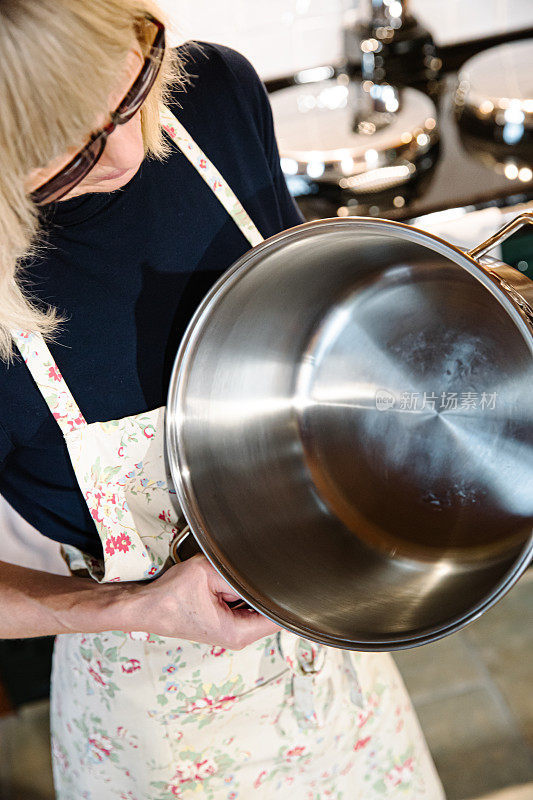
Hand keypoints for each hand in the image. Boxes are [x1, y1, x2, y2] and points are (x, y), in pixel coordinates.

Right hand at [127, 554, 281, 649]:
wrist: (145, 607)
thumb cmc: (170, 596)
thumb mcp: (206, 573)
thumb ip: (236, 574)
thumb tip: (259, 572)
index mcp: (237, 633)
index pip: (277, 619)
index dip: (285, 599)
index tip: (290, 582)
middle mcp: (237, 637)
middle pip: (268, 612)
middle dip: (264, 591)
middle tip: (254, 572)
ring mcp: (232, 632)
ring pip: (255, 607)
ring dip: (249, 592)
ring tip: (231, 580)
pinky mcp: (225, 623)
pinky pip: (244, 606)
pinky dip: (240, 594)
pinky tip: (226, 584)